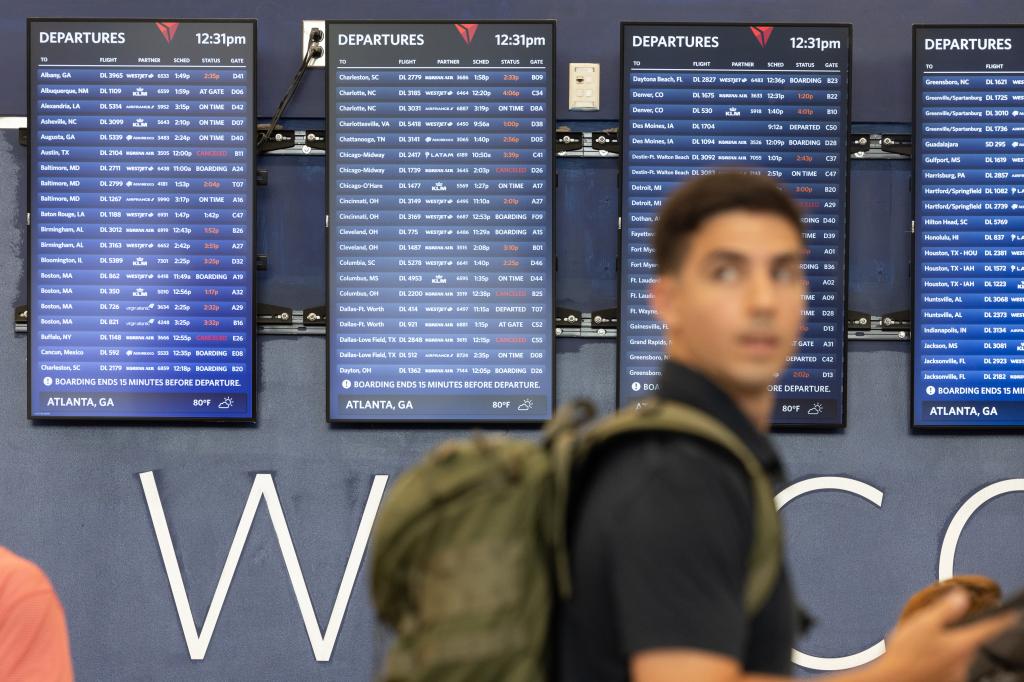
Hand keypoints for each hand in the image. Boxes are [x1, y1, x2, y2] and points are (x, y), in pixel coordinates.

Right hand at [877, 588, 1018, 681]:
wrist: (893, 679)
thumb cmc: (907, 655)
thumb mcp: (924, 623)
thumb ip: (946, 608)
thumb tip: (961, 597)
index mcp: (963, 643)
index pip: (991, 628)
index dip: (1003, 619)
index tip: (1011, 614)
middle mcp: (964, 661)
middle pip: (970, 640)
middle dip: (957, 632)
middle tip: (935, 628)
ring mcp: (955, 674)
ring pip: (957, 653)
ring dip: (946, 647)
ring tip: (922, 644)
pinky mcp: (945, 681)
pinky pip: (947, 665)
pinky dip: (939, 659)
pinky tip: (921, 656)